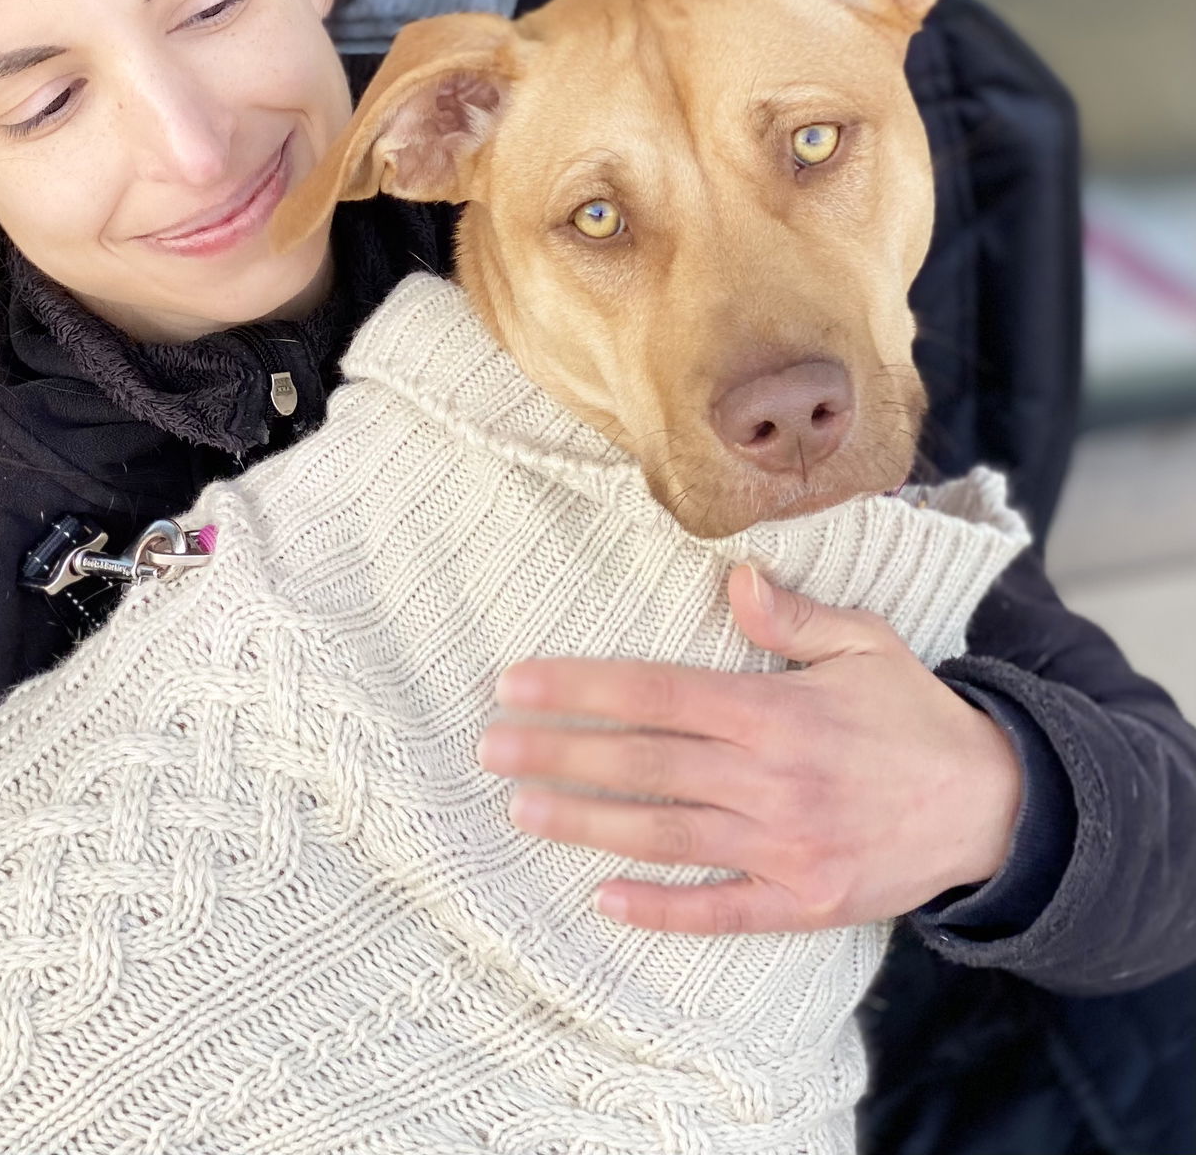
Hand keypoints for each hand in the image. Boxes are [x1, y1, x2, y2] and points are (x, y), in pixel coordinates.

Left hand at [476, 565, 1023, 934]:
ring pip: (665, 833)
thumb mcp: (866, 644)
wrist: (995, 806)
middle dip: (560, 753)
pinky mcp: (802, 900)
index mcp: (775, 709)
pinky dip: (661, 908)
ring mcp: (784, 844)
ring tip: (520, 808)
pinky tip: (603, 899)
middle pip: (644, 762)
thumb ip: (793, 616)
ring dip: (587, 822)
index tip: (517, 684)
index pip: (656, 692)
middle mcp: (771, 778)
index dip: (581, 687)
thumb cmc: (914, 716)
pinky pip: (720, 909)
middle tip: (490, 747)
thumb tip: (733, 577)